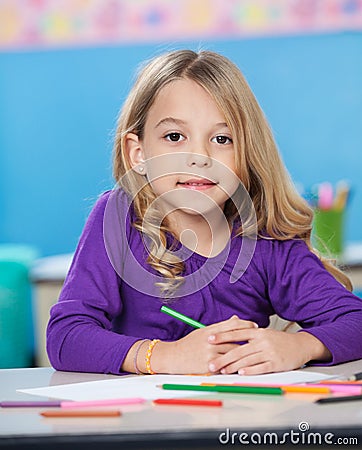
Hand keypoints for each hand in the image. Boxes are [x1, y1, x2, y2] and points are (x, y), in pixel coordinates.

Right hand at [151, 315, 257, 373]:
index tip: (255, 326)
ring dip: (244, 354)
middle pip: (236, 338)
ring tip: (255, 354)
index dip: (246, 324)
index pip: (232, 324)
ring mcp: (210, 353)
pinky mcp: (209, 365)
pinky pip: (227, 366)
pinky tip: (244, 366)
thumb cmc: (189, 344)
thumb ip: (220, 326)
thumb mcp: (203, 331)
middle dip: (249, 340)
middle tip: (260, 341)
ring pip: (234, 353)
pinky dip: (235, 366)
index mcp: (210, 330)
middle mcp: (211, 340)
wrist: (173, 356)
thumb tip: (235, 319)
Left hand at [207, 328, 331, 374]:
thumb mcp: (263, 333)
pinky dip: (250, 370)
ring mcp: (269, 352)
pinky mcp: (276, 363)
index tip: (209, 339)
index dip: (222, 336)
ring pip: (247, 359)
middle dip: (223, 358)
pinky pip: (261, 367)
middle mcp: (262, 341)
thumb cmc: (279, 341)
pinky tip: (241, 372)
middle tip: (211, 364)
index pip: (236, 333)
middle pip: (238, 349)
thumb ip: (247, 333)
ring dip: (233, 366)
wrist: (301, 345)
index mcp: (257, 332)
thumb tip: (230, 330)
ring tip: (222, 371)